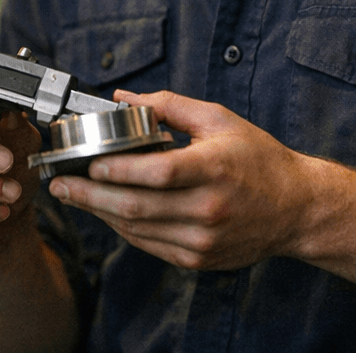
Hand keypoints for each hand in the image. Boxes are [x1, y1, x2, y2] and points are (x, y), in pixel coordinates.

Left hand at [47, 89, 321, 270]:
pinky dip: (124, 229)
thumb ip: (169, 106)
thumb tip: (124, 98)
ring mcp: (203, 239)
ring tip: (74, 196)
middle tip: (60, 184)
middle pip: (136, 206)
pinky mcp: (199, 258)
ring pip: (137, 229)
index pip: (156, 173)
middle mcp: (208, 209)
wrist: (296, 208)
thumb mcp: (219, 120)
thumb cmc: (259, 160)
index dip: (116, 169)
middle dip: (89, 195)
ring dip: (99, 214)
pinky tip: (107, 213)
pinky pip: (150, 245)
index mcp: (214, 169)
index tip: (87, 162)